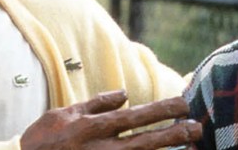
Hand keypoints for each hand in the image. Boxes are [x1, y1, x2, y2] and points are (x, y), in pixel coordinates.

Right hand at [20, 90, 201, 149]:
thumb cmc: (41, 142)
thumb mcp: (63, 114)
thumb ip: (95, 103)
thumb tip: (123, 93)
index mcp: (93, 128)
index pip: (135, 116)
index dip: (162, 110)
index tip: (183, 103)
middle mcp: (102, 149)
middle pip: (146, 142)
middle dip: (174, 134)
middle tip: (196, 127)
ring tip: (189, 145)